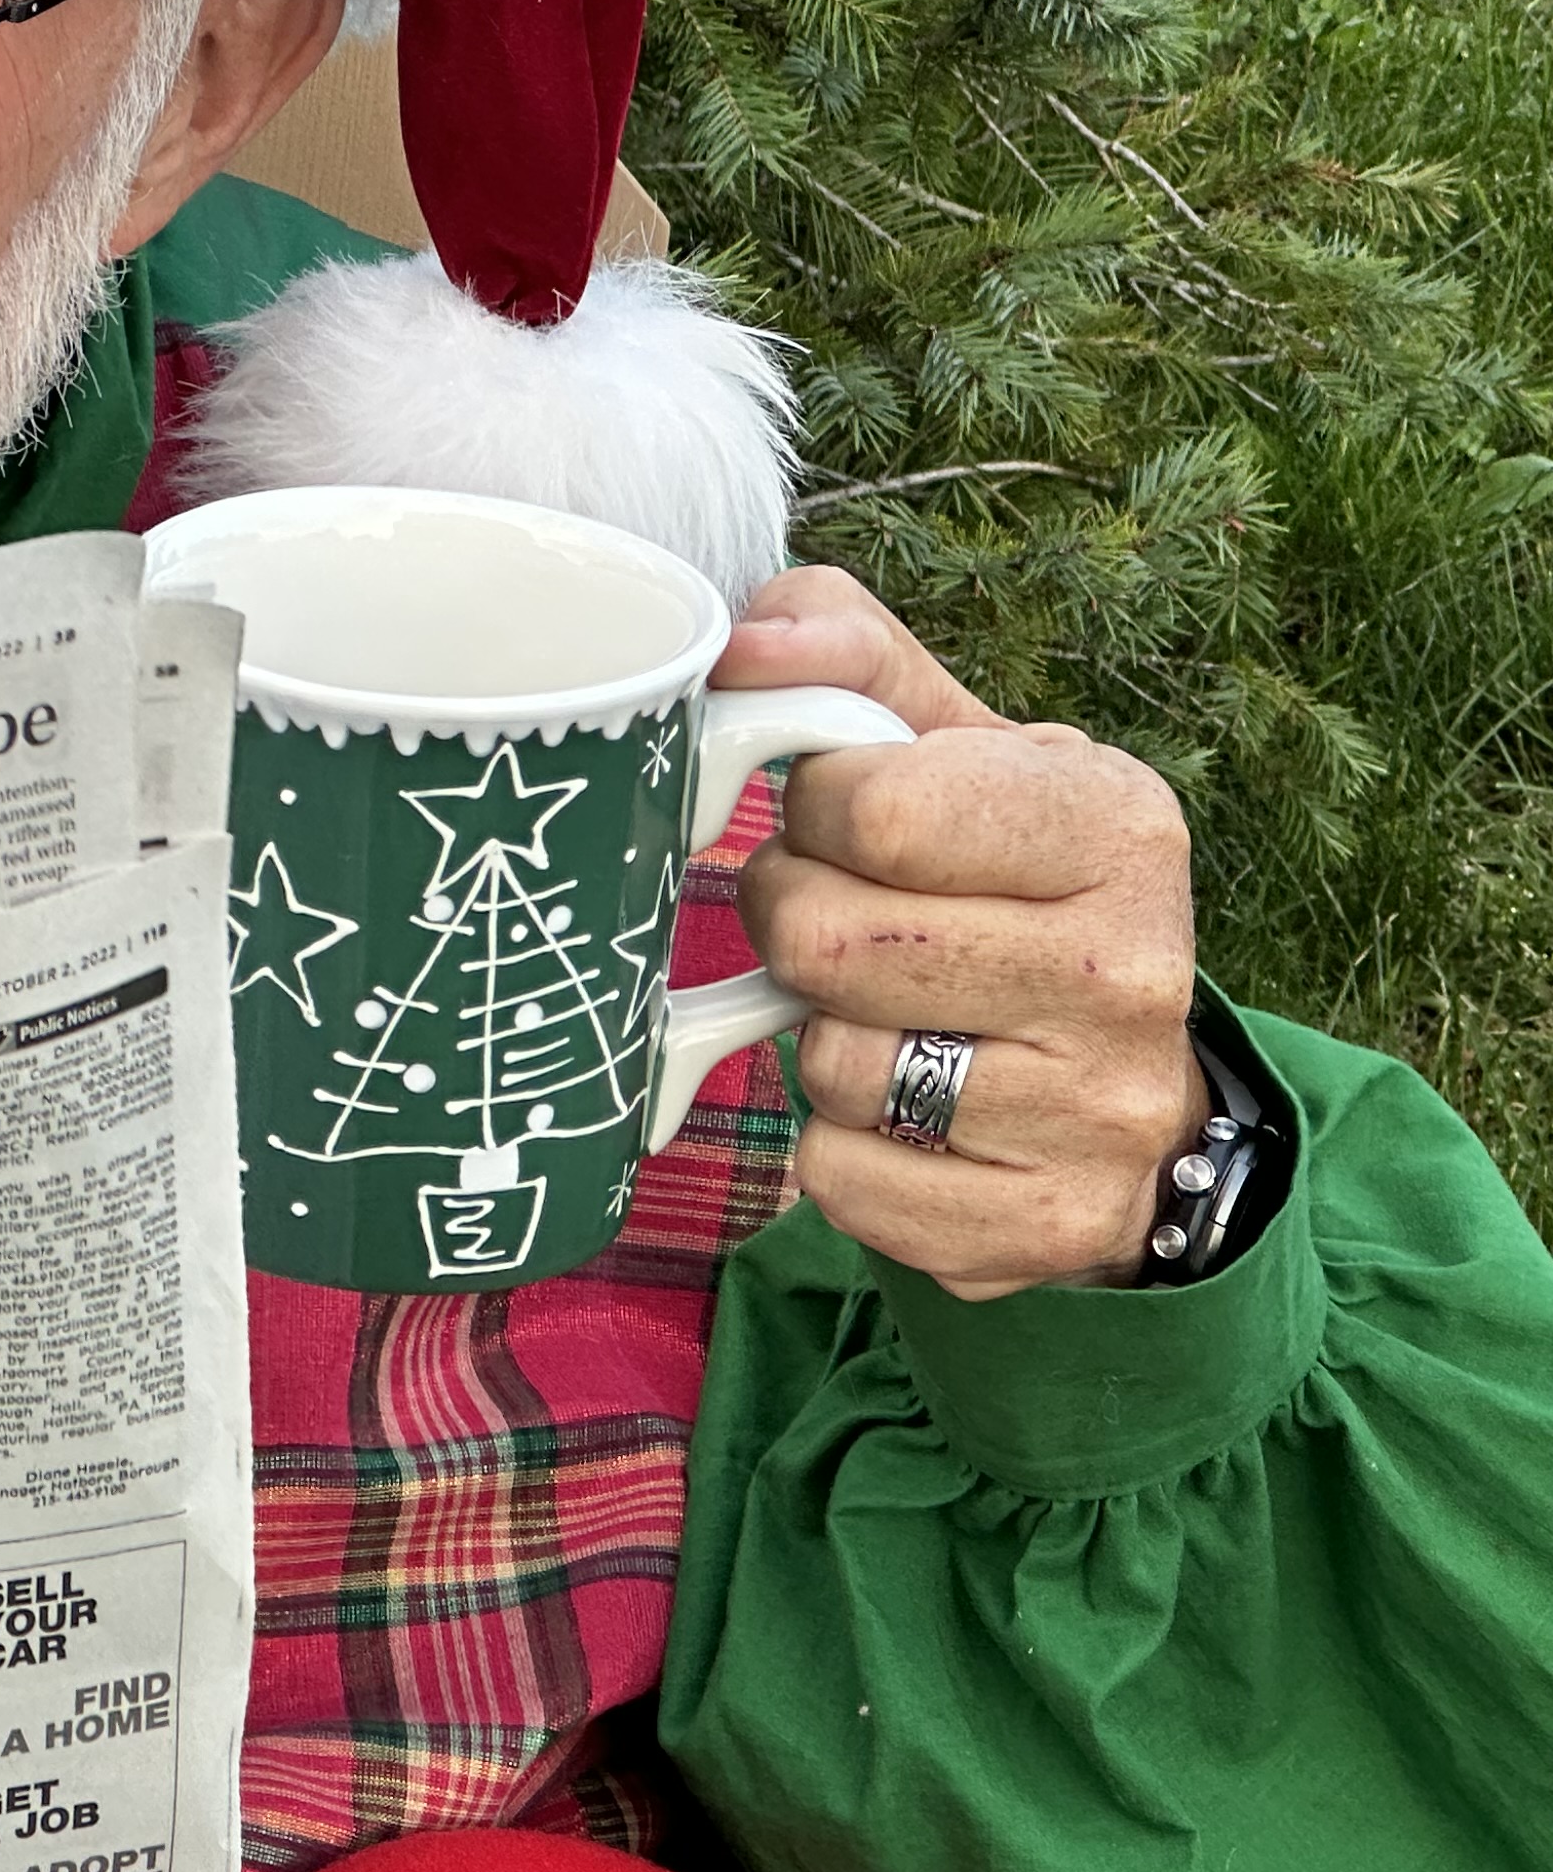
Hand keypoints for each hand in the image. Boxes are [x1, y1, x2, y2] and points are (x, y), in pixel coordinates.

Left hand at [719, 567, 1203, 1298]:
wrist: (1123, 1087)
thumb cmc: (1003, 884)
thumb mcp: (954, 743)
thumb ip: (842, 654)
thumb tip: (738, 646)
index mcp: (1116, 821)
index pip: (870, 809)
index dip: (815, 816)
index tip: (850, 828)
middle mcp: (1132, 966)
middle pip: (826, 944)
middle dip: (796, 927)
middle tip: (844, 929)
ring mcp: (1104, 1110)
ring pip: (830, 1068)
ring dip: (817, 1042)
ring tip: (888, 1017)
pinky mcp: (1056, 1225)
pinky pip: (842, 1180)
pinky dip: (839, 1149)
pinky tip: (905, 1117)